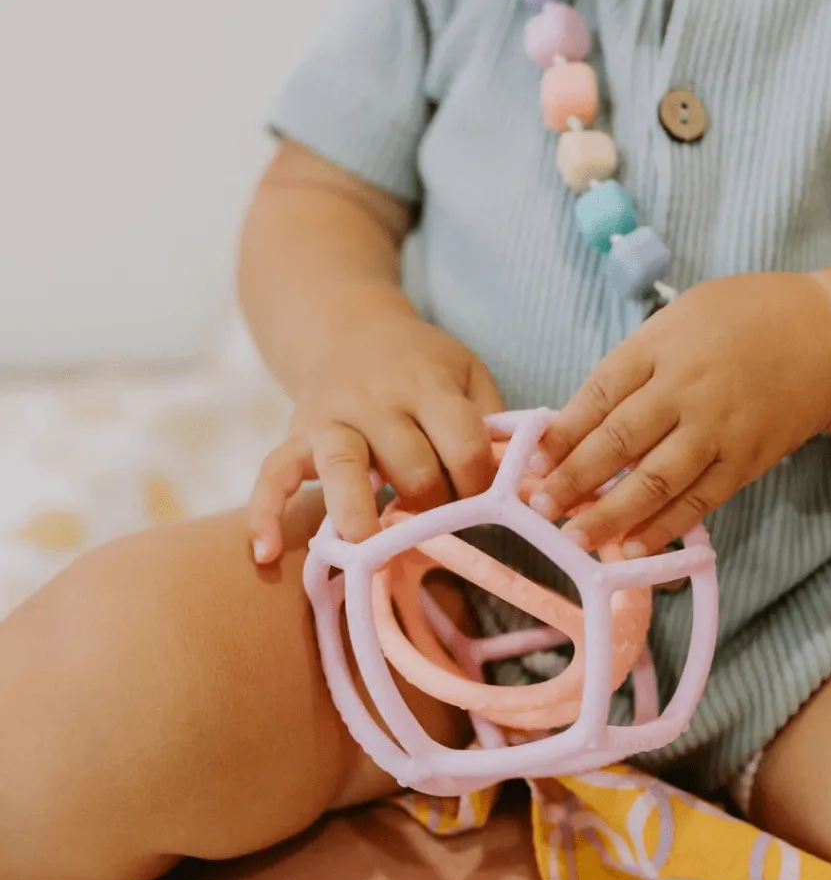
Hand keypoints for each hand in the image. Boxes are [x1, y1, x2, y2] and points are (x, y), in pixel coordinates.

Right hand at [248, 315, 503, 562]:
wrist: (348, 326)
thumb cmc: (421, 365)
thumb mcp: (467, 373)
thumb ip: (492, 422)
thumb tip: (518, 485)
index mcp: (427, 384)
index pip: (463, 444)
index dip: (479, 482)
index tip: (483, 498)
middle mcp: (375, 399)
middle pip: (411, 466)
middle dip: (431, 503)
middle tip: (437, 514)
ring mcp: (330, 417)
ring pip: (343, 466)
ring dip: (355, 506)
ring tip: (363, 542)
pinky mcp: (295, 435)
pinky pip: (273, 474)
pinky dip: (265, 512)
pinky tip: (263, 553)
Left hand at [529, 273, 830, 555]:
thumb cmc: (743, 319)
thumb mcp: (680, 318)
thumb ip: (634, 364)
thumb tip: (579, 420)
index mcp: (661, 345)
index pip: (598, 395)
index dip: (561, 434)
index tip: (530, 463)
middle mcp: (687, 388)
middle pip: (618, 441)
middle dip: (572, 479)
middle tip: (537, 509)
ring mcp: (719, 428)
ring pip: (655, 480)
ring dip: (610, 514)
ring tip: (573, 538)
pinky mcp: (746, 460)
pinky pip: (698, 501)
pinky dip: (663, 528)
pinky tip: (632, 548)